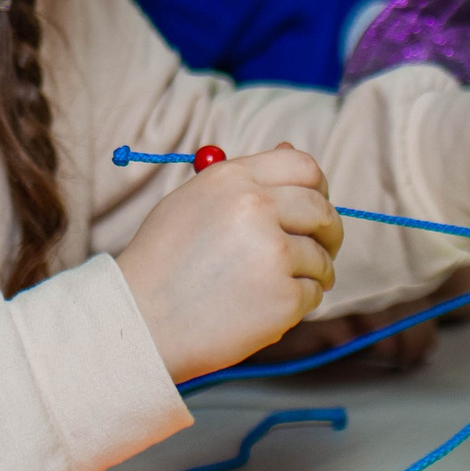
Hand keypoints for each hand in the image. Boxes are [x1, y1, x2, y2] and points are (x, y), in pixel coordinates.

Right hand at [117, 144, 342, 383]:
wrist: (141, 321)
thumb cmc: (164, 262)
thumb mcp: (194, 201)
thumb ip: (244, 179)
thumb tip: (289, 149)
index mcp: (233, 179)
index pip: (305, 167)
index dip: (318, 189)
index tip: (314, 210)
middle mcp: (257, 208)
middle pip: (322, 211)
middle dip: (327, 234)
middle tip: (318, 252)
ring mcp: (272, 253)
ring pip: (321, 258)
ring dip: (310, 274)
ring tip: (273, 287)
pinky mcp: (283, 298)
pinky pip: (313, 294)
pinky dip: (297, 304)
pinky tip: (262, 309)